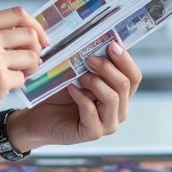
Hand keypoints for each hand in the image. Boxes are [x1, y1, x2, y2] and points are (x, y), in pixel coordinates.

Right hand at [0, 7, 48, 136]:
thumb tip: (27, 33)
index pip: (18, 13)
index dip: (35, 26)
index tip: (39, 39)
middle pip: (30, 35)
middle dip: (35, 50)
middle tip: (27, 64)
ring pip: (33, 57)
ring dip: (30, 69)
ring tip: (15, 76)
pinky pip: (24, 79)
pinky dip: (17, 86)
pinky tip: (3, 89)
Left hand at [11, 41, 141, 149]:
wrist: (38, 116)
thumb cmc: (59, 94)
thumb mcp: (78, 73)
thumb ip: (92, 61)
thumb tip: (102, 38)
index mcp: (120, 94)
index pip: (133, 76)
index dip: (125, 59)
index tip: (111, 44)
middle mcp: (119, 110)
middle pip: (125, 84)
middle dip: (107, 67)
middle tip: (89, 59)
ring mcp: (107, 124)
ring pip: (113, 98)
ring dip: (95, 82)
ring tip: (79, 76)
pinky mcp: (92, 133)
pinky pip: (92, 112)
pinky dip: (81, 97)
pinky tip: (70, 88)